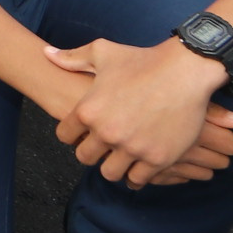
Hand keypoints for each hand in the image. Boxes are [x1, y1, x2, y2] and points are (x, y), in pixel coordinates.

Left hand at [46, 38, 232, 185]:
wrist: (185, 71)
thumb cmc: (143, 60)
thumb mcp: (103, 52)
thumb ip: (73, 58)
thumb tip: (47, 55)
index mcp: (88, 111)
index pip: (65, 136)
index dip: (72, 133)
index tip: (82, 132)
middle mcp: (107, 133)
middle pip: (85, 158)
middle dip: (92, 152)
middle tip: (103, 147)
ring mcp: (132, 148)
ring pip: (110, 173)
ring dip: (113, 166)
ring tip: (120, 157)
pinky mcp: (157, 159)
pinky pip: (138, 180)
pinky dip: (136, 176)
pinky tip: (139, 166)